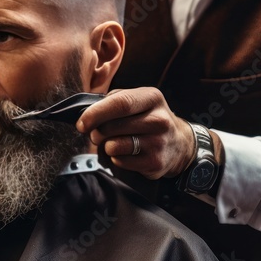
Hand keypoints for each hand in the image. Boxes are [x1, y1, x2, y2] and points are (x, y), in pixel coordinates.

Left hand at [76, 87, 195, 179]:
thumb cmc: (149, 119)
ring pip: (114, 146)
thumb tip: (86, 110)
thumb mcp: (139, 100)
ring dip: (106, 146)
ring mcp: (158, 142)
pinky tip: (126, 153)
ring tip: (113, 143)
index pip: (120, 103)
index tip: (81, 123)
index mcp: (151, 98)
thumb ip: (114, 100)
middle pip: (113, 126)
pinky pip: (121, 161)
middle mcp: (158, 119)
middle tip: (95, 134)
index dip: (95, 113)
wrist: (179, 144)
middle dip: (96, 132)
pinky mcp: (155, 162)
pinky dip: (116, 158)